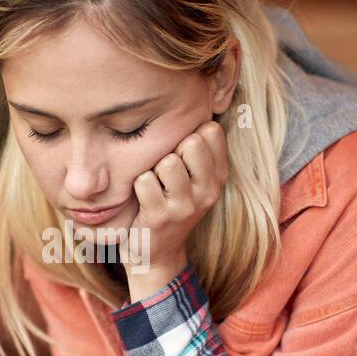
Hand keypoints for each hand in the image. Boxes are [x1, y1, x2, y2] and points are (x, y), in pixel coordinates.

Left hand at [125, 120, 227, 299]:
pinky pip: (145, 181)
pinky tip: (141, 198)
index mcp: (218, 176)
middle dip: (171, 149)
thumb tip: (194, 102)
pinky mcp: (160, 217)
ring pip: (168, 161)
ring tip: (153, 185)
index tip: (179, 151)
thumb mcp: (192, 178)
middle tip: (163, 171)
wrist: (154, 252)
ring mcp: (186, 206)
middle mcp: (208, 191)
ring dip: (153, 169)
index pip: (210, 131)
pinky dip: (137, 184)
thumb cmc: (168, 203)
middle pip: (191, 142)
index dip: (188, 134)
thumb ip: (197, 147)